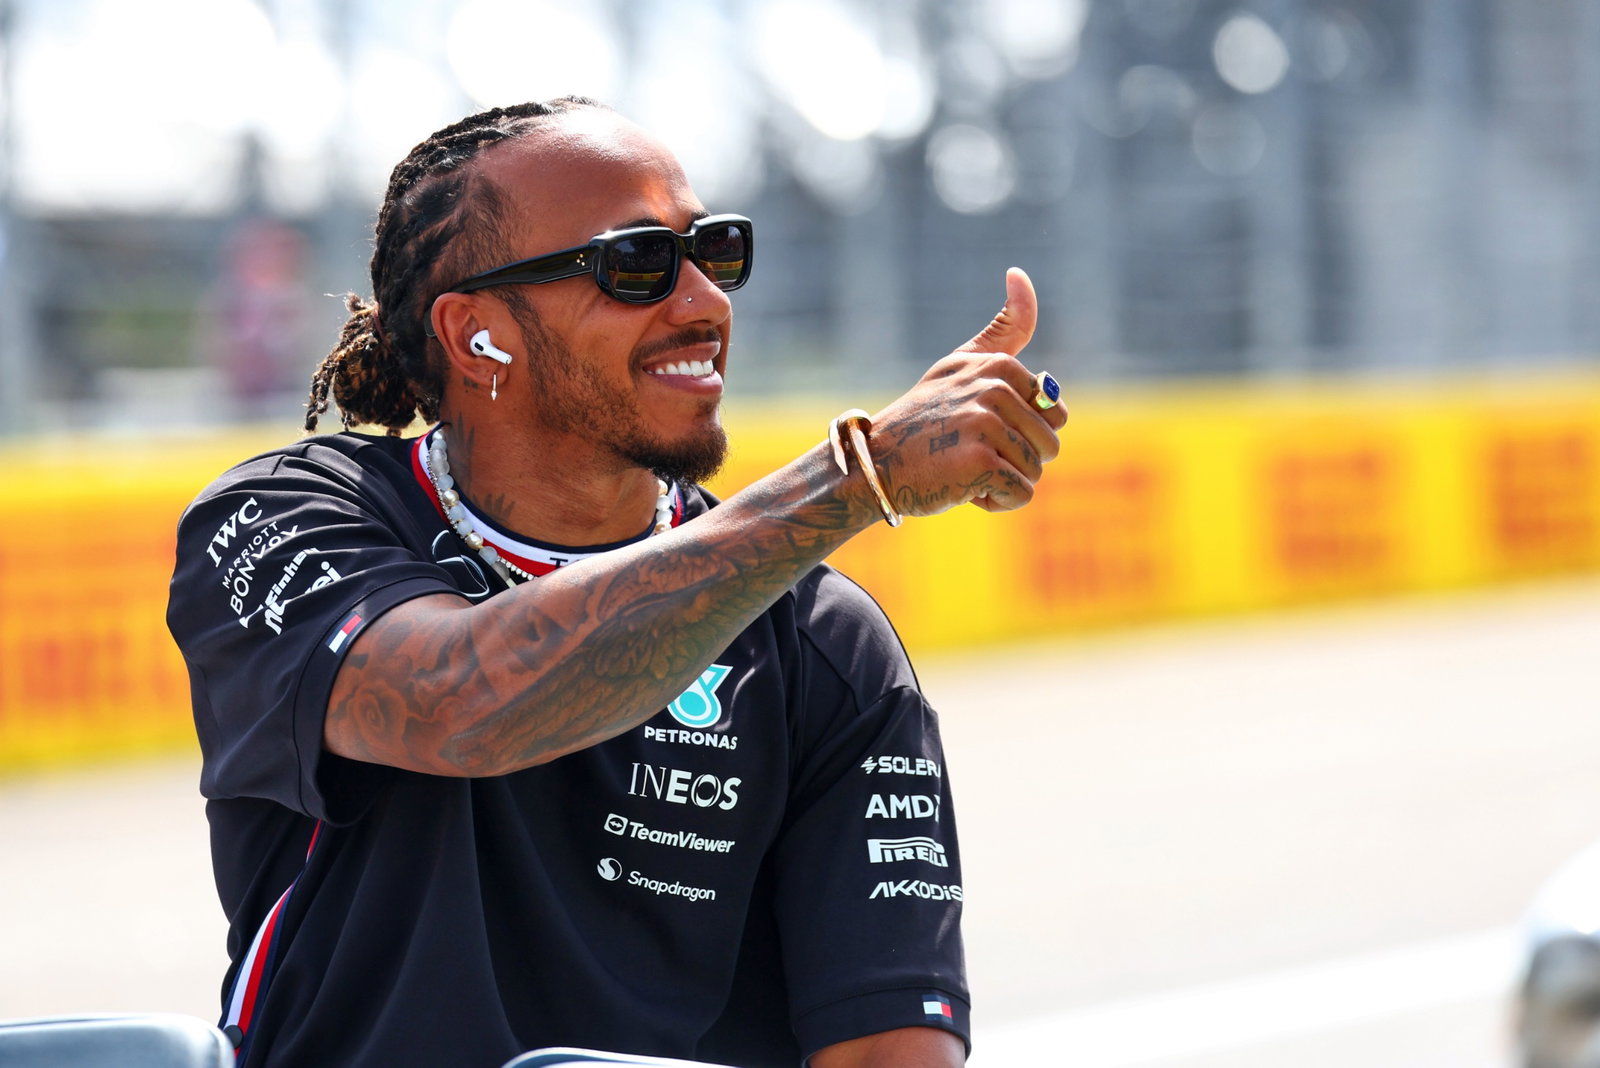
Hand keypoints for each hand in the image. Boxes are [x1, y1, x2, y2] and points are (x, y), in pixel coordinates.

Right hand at [865, 267, 1066, 517]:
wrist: (874, 465)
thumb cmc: (922, 419)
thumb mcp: (960, 365)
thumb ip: (1003, 329)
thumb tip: (1020, 272)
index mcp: (997, 364)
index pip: (1054, 412)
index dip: (1021, 432)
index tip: (977, 428)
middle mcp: (993, 387)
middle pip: (1050, 443)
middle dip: (1015, 459)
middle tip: (967, 452)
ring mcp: (985, 423)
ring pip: (1036, 471)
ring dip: (1004, 482)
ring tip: (962, 469)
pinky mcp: (980, 462)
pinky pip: (1022, 495)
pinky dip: (997, 503)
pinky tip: (962, 490)